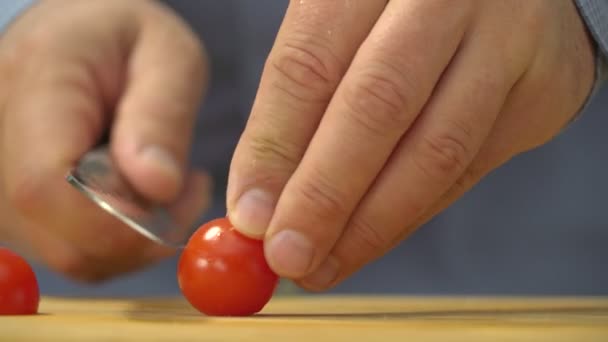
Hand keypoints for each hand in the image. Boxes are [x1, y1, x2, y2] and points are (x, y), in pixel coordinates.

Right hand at [0, 0, 209, 281]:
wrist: (82, 34)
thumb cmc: (129, 38)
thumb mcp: (169, 57)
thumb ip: (162, 117)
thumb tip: (157, 187)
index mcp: (34, 84)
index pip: (47, 187)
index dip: (117, 220)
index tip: (179, 197)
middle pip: (58, 236)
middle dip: (139, 233)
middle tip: (187, 189)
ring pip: (65, 251)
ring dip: (131, 237)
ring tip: (163, 180)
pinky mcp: (12, 199)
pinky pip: (65, 246)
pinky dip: (112, 237)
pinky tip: (134, 193)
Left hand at [227, 0, 596, 289]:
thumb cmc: (397, 15)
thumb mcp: (340, 32)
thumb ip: (300, 106)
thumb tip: (258, 204)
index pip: (311, 64)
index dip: (274, 147)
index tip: (248, 217)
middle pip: (377, 106)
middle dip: (325, 196)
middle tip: (286, 259)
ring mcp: (508, 38)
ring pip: (435, 151)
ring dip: (371, 225)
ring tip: (322, 267)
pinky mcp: (544, 89)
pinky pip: (468, 169)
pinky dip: (412, 214)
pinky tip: (370, 240)